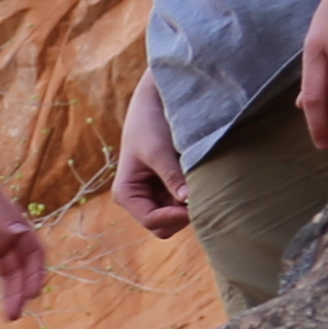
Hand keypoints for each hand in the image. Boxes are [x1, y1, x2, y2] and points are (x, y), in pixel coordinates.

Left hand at [0, 139, 49, 324]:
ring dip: (6, 294)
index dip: (36, 274)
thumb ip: (0, 217)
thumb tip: (19, 234)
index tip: (33, 293)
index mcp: (18, 225)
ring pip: (3, 275)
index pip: (34, 254)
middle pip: (19, 270)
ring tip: (8, 316)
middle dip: (20, 291)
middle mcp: (9, 238)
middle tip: (15, 314)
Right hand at [112, 75, 192, 235]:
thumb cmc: (149, 124)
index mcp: (127, 194)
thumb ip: (172, 177)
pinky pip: (184, 203)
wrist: (155, 102)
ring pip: (176, 217)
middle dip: (182, 215)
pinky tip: (200, 177)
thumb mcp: (158, 151)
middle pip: (164, 226)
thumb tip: (188, 201)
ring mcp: (155, 195)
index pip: (152, 221)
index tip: (197, 202)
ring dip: (190, 205)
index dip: (175, 216)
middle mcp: (139, 199)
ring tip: (200, 181)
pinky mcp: (170, 187)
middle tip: (200, 194)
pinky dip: (194, 196)